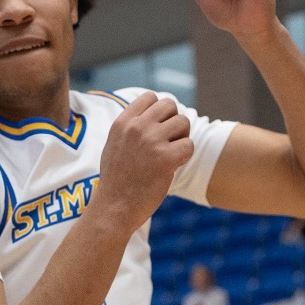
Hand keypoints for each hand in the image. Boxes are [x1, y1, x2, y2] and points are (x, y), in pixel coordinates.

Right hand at [96, 92, 193, 228]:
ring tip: (169, 155)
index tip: (158, 128)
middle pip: (170, 105)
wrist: (114, 207)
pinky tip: (172, 167)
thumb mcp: (115, 145)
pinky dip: (185, 157)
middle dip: (174, 121)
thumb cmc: (117, 180)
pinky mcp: (165, 158)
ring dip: (181, 139)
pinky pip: (189, 145)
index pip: (150, 97)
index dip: (160, 111)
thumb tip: (153, 113)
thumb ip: (131, 127)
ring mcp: (151, 141)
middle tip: (169, 141)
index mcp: (122, 123)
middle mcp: (136, 127)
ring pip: (183, 122)